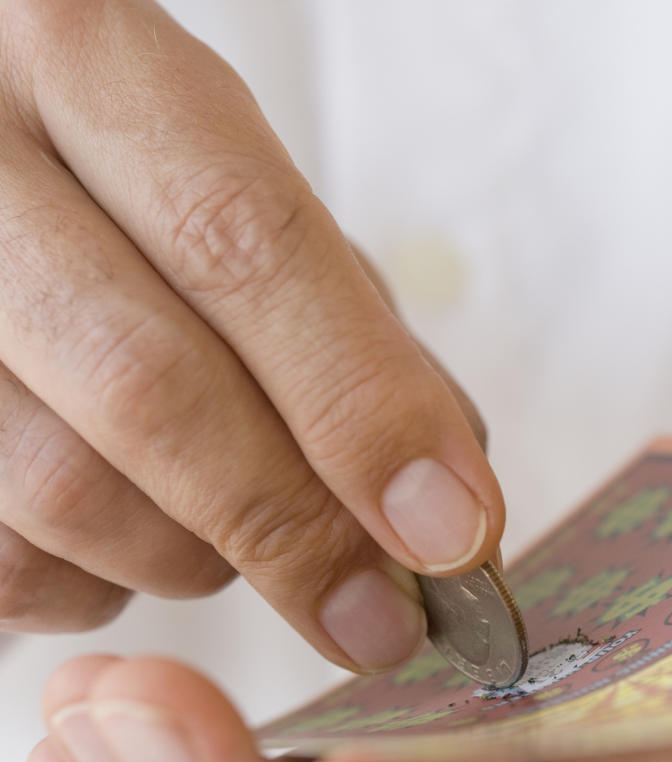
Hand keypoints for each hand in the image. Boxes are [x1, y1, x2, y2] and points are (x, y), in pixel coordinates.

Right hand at [0, 0, 500, 670]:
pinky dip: (99, 586)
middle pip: (151, 387)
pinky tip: (135, 538)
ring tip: (239, 533)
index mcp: (85, 56)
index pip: (245, 248)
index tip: (450, 533)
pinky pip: (6, 564)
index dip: (361, 408)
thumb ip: (348, 323)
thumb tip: (446, 490)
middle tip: (379, 618)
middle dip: (295, 530)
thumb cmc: (131, 176)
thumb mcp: (244, 193)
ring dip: (194, 558)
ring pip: (66, 496)